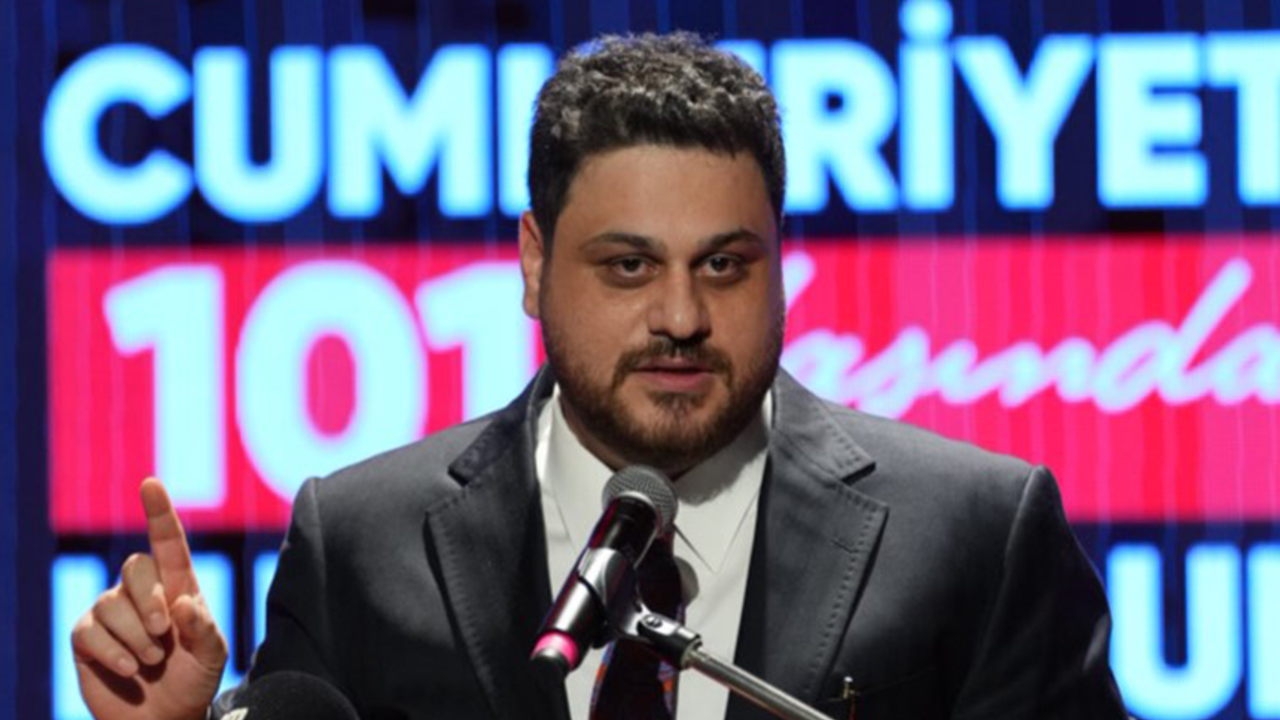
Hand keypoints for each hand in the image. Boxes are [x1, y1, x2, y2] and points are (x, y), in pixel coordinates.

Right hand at [71, 478, 228, 719]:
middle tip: (163, 634)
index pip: (167, 542)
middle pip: (135, 566)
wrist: (166, 718)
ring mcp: (111, 612)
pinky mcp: (86, 637)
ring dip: (135, 637)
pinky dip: (112, 652)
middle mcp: (141, 593)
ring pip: (112, 602)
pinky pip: (90, 630)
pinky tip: (128, 670)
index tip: (150, 483)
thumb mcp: (213, 655)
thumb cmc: (193, 679)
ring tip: (150, 661)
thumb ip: (205, 628)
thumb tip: (181, 602)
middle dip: (149, 600)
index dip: (158, 512)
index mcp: (177, 586)